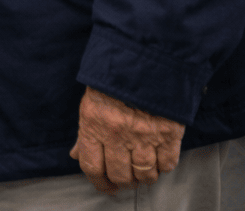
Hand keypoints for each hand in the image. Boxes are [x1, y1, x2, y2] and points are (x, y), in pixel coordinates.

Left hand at [69, 86, 184, 192]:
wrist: (145, 58)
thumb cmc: (113, 81)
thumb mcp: (91, 104)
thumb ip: (85, 133)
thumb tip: (76, 154)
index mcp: (93, 125)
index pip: (91, 166)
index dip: (99, 182)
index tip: (106, 186)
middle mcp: (117, 134)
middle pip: (120, 175)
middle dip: (122, 182)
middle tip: (126, 179)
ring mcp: (144, 136)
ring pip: (144, 175)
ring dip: (144, 178)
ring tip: (143, 172)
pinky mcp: (168, 134)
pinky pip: (167, 164)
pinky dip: (163, 167)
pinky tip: (159, 160)